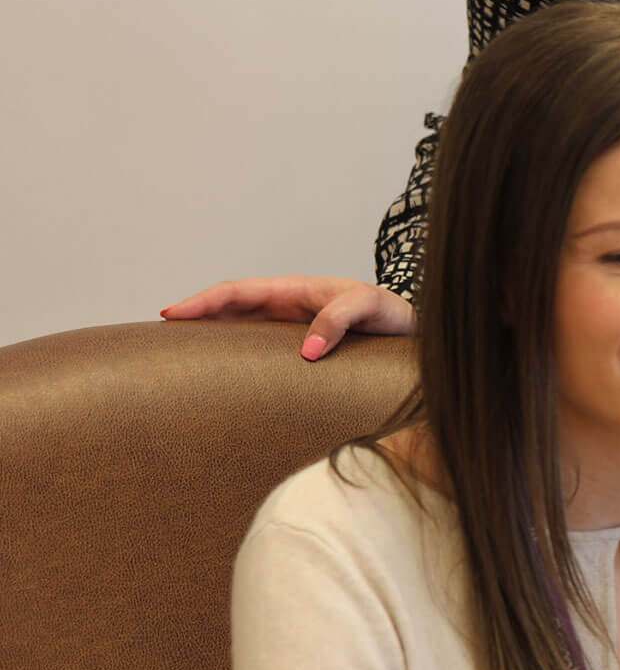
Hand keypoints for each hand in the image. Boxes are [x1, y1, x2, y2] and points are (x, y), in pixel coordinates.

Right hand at [161, 275, 414, 358]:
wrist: (412, 331)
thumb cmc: (391, 313)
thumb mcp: (369, 307)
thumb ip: (339, 321)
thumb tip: (306, 352)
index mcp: (293, 291)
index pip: (237, 292)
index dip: (203, 302)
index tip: (171, 315)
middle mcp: (285, 308)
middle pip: (227, 312)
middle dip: (193, 322)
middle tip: (157, 342)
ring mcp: (287, 329)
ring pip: (237, 332)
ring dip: (208, 342)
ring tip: (176, 362)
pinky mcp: (296, 351)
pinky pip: (255, 353)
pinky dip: (232, 361)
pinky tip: (219, 379)